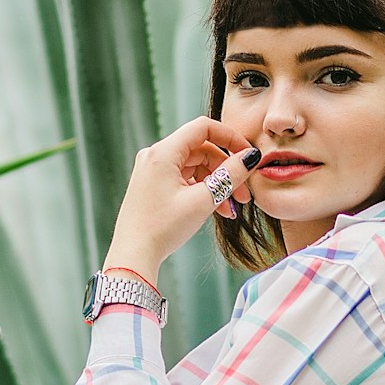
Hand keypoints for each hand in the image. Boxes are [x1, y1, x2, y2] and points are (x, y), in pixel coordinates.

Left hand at [103, 117, 260, 284]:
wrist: (133, 256)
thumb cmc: (162, 229)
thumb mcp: (202, 201)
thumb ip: (230, 175)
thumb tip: (250, 157)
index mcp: (163, 153)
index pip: (203, 128)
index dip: (230, 137)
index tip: (248, 154)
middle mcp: (155, 157)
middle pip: (202, 150)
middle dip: (226, 170)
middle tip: (245, 193)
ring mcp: (154, 172)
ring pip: (196, 167)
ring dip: (217, 184)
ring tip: (232, 209)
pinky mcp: (154, 186)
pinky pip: (186, 180)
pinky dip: (203, 191)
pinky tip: (217, 210)